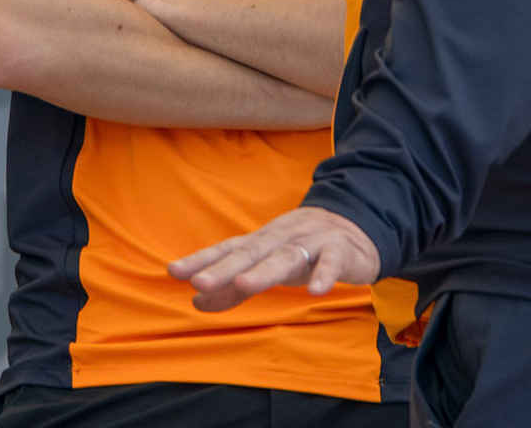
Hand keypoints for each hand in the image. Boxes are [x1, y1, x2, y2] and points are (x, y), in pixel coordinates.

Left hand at [169, 206, 380, 311]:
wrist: (356, 230)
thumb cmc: (302, 250)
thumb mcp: (267, 266)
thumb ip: (233, 286)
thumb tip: (196, 301)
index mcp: (262, 241)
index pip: (228, 249)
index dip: (202, 260)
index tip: (174, 271)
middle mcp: (282, 238)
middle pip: (251, 252)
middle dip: (225, 267)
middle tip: (200, 281)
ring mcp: (311, 242)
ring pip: (287, 256)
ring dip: (265, 270)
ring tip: (244, 285)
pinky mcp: (341, 252)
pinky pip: (332, 262)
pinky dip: (324, 274)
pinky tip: (315, 291)